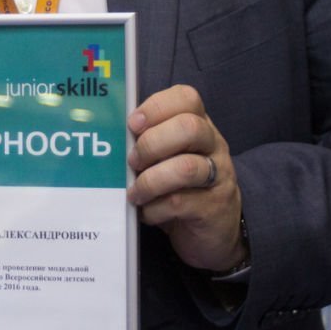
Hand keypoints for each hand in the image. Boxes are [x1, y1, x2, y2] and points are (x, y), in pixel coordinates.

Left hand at [127, 84, 246, 272]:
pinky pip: (179, 203)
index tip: (132, 124)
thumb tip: (111, 136)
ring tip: (135, 192)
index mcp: (200, 126)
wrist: (216, 231)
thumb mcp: (168, 158)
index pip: (187, 98)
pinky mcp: (214, 208)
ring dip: (150, 180)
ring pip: (186, 168)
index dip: (156, 107)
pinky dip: (154, 208)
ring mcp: (219, 177)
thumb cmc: (182, 187)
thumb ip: (149, 142)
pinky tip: (146, 211)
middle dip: (151, 143)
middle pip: (189, 128)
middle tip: (132, 161)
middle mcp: (214, 146)